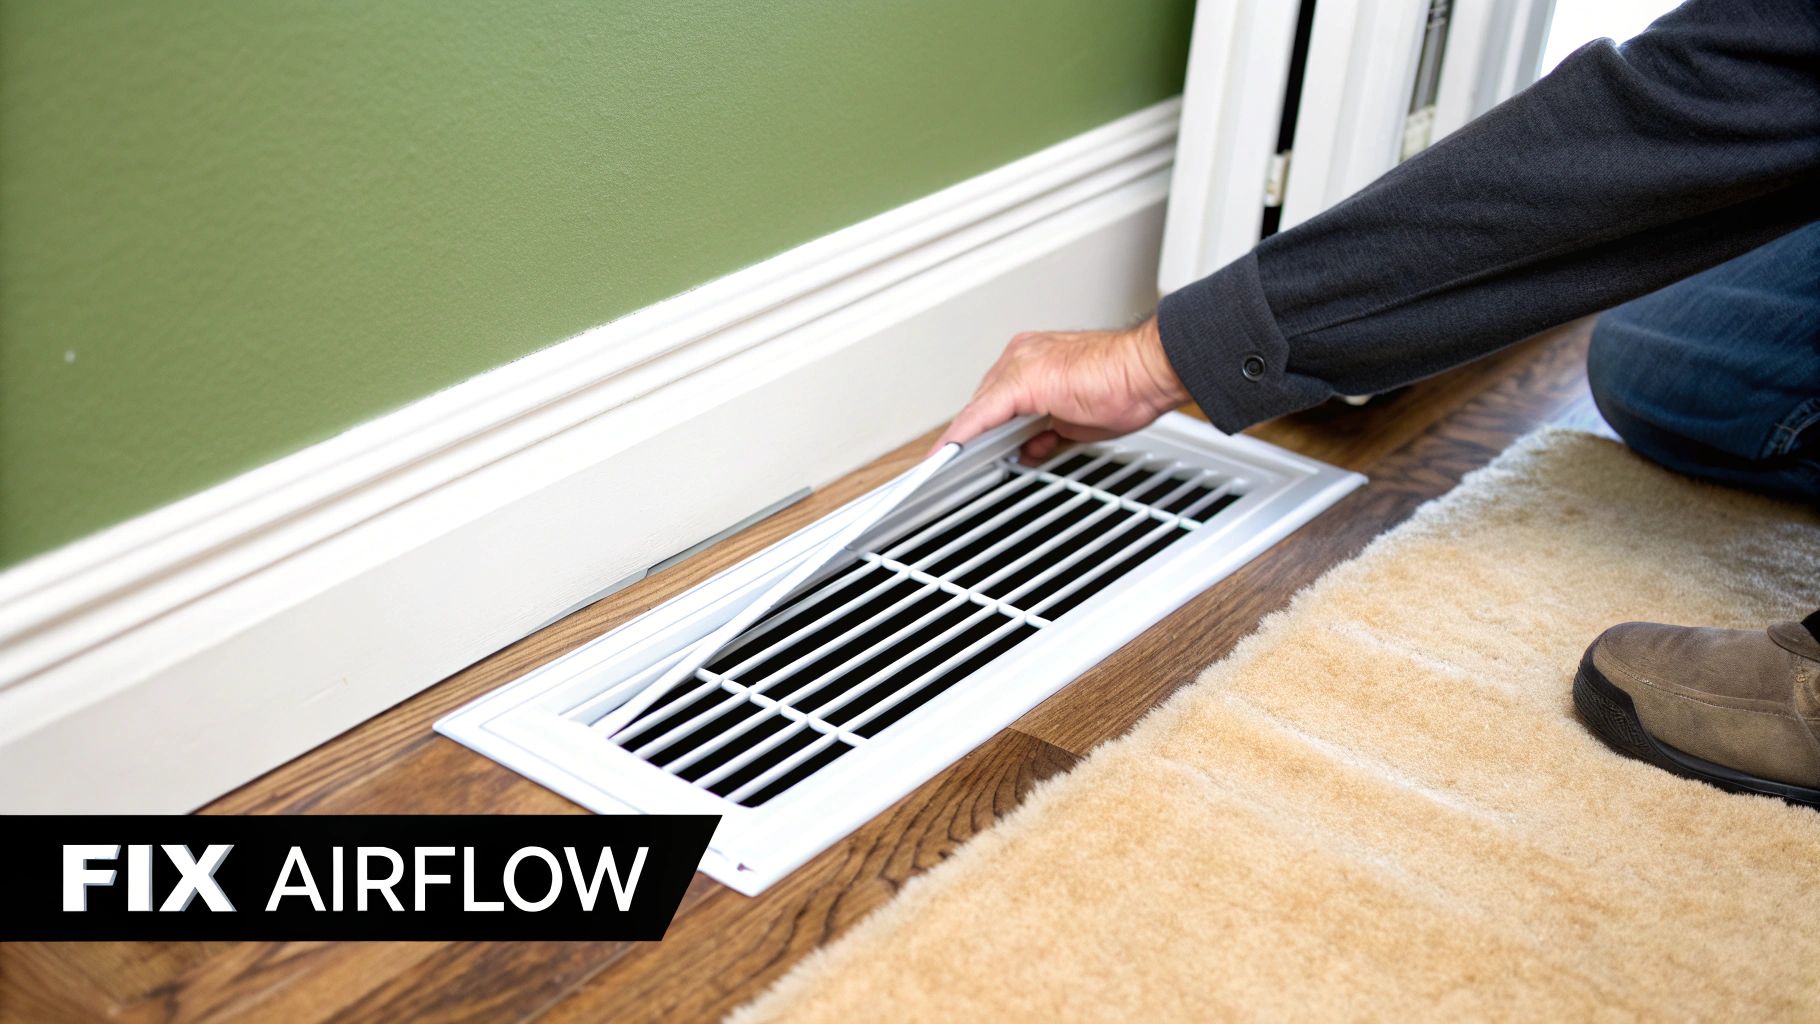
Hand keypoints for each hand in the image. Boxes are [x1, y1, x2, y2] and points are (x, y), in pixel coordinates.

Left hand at [932, 316, 1188, 463]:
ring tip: (950, 465)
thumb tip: (1032, 448)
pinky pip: (981, 414)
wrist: (1146, 371)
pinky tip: (947, 454)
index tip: (970, 448)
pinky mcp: (1020, 381)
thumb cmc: (1126, 387)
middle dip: (975, 437)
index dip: (982, 426)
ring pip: (979, 409)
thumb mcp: (1076, 422)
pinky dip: (962, 436)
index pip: (998, 398)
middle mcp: (1023, 356)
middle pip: (984, 403)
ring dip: (966, 440)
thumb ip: (1048, 432)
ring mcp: (1020, 366)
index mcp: (1035, 359)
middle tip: (961, 464)